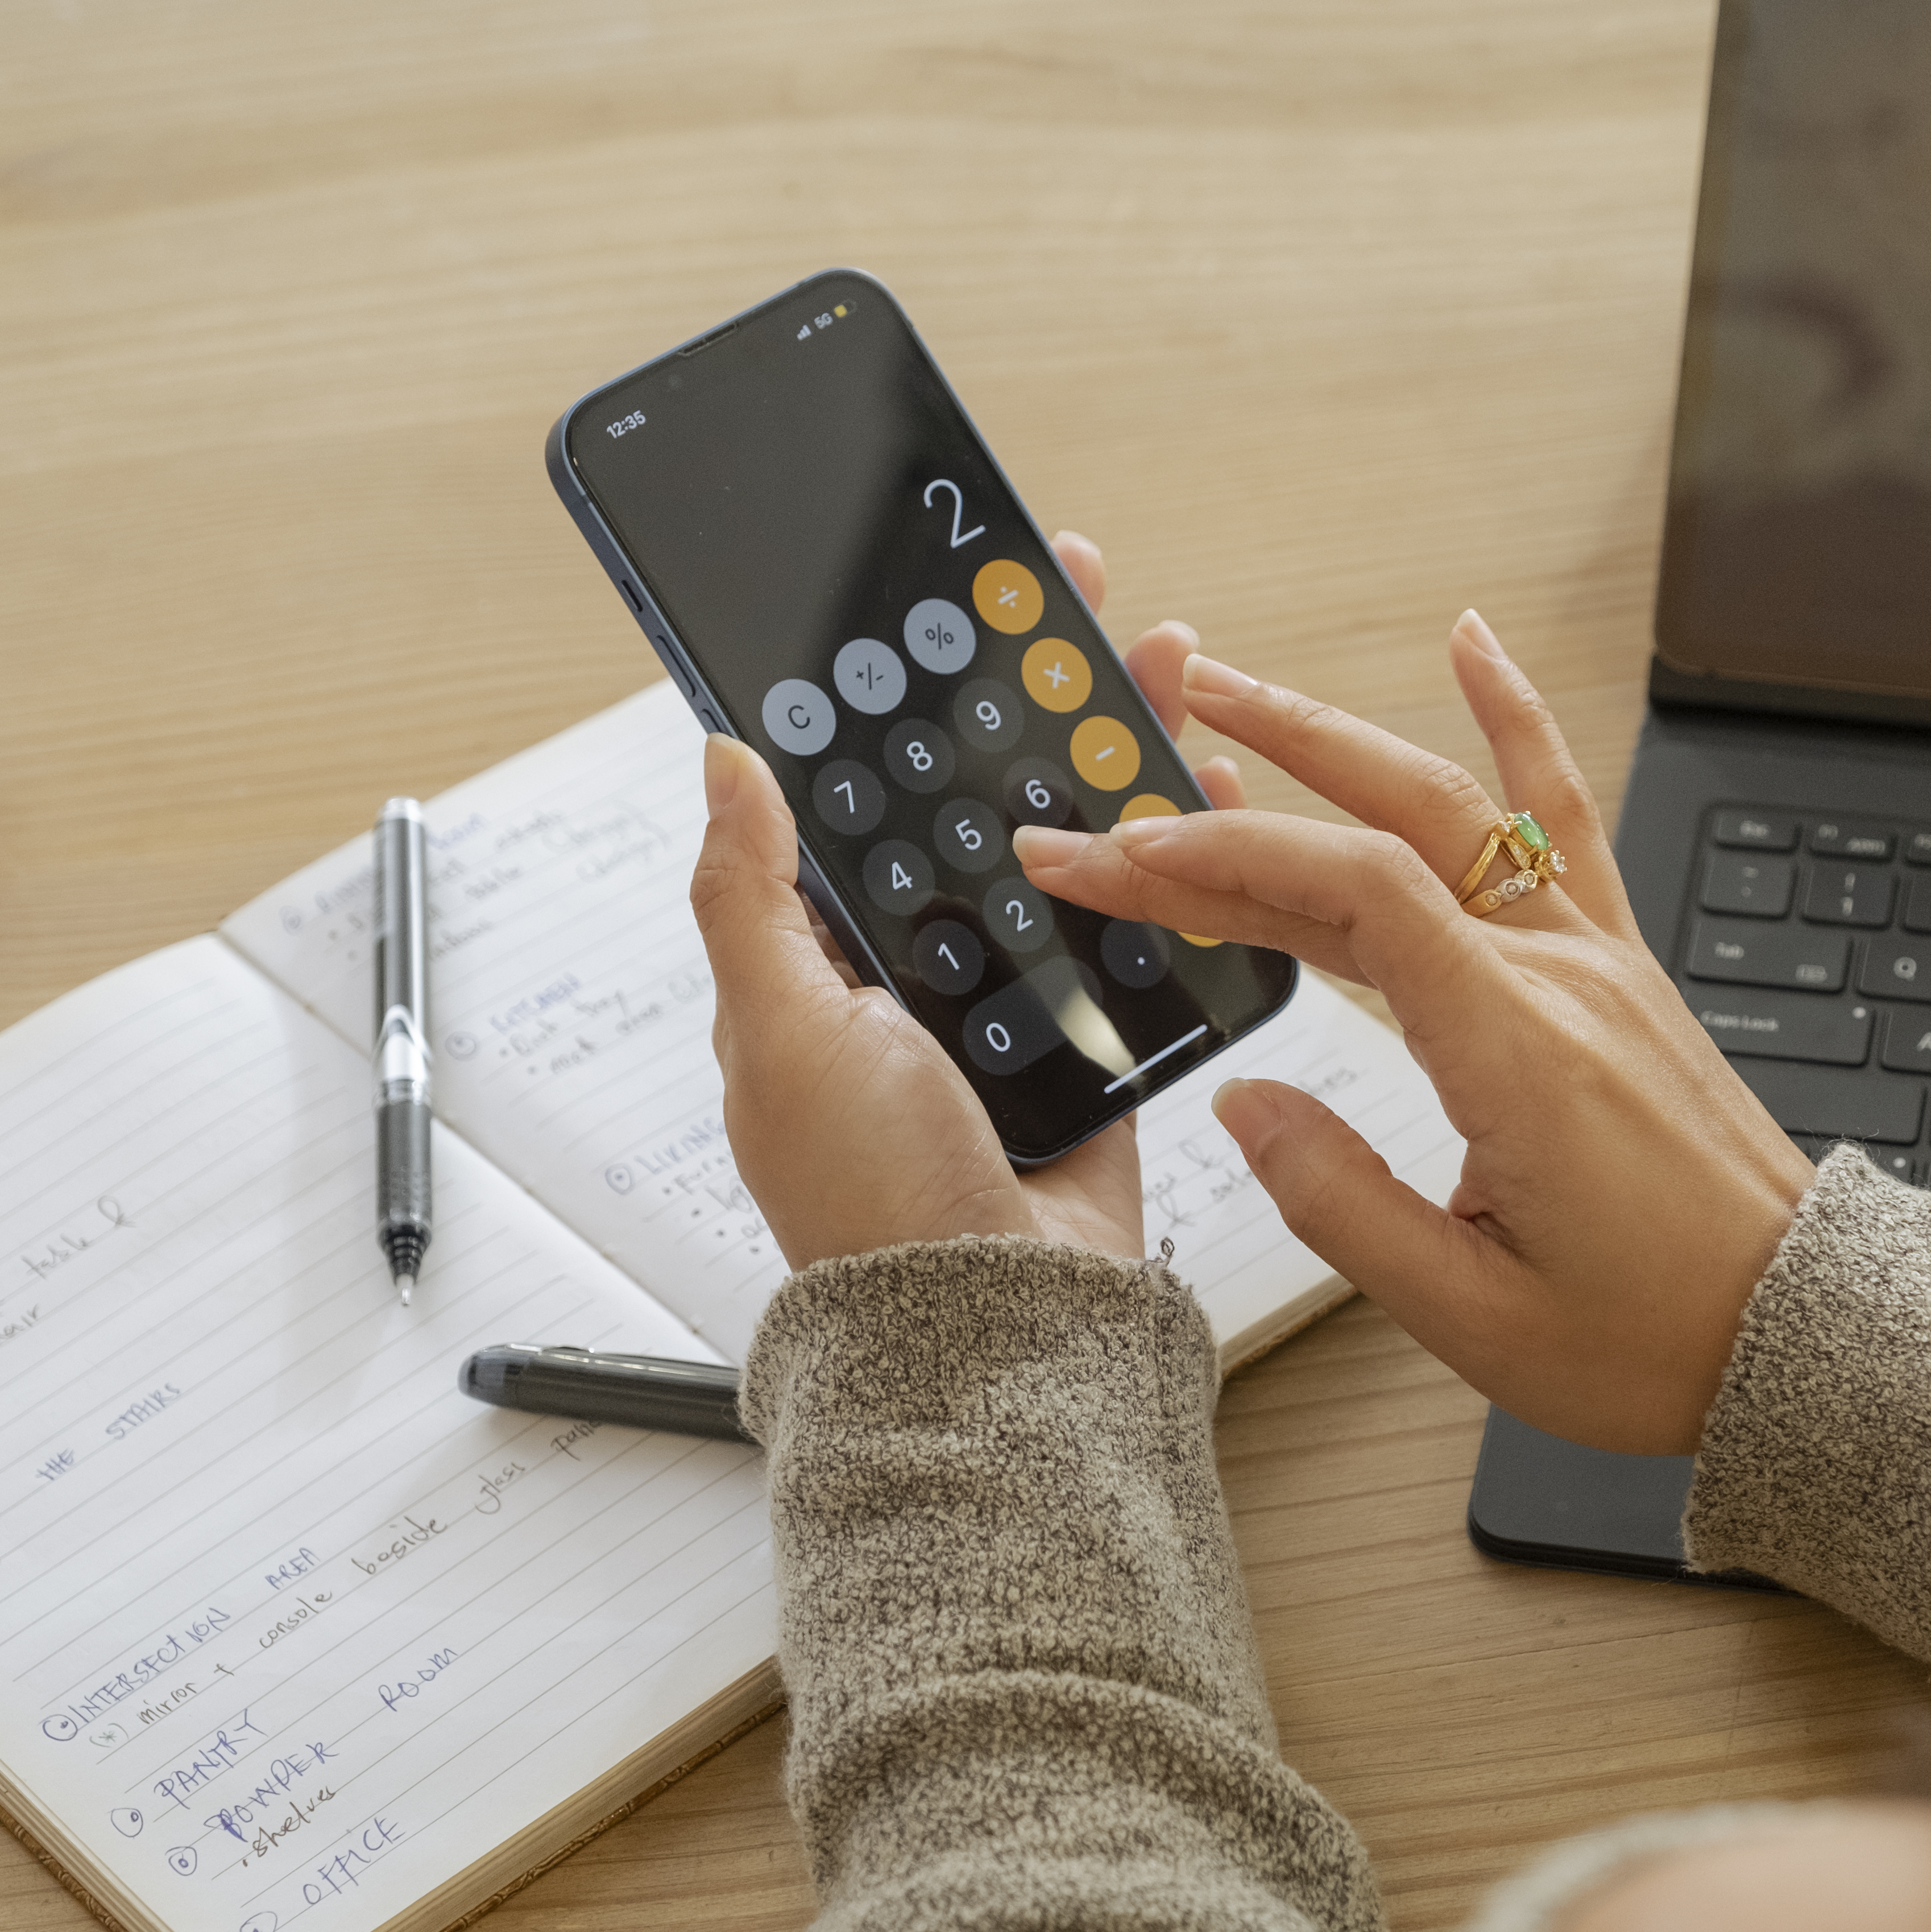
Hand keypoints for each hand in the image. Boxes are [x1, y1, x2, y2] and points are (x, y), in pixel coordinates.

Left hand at [687, 532, 1250, 1269]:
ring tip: (1160, 667)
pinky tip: (1212, 793)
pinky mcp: (1103, 1044)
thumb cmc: (866, 1199)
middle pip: (976, 802)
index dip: (896, 695)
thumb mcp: (777, 1030)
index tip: (936, 605)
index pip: (858, 794)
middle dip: (1025, 699)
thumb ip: (748, 897)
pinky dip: (1182, 863)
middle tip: (1069, 600)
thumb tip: (718, 761)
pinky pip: (1146, 932)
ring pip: (1071, 849)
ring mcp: (1017, 1007)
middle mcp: (919, 974)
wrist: (994, 1331)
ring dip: (1114, 756)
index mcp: (826, 962)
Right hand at [1011, 613, 1817, 1453]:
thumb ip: (1343, 1202)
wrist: (1793, 1332)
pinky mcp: (1613, 969)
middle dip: (1250, 777)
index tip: (1126, 858)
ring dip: (1338, 736)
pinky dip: (1515, 722)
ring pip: (1455, 806)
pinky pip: (1560, 815)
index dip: (1229, 859)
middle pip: (1390, 822)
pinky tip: (1474, 646)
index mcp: (1517, 1051)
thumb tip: (1246, 1102)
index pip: (1357, 893)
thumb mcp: (1474, 1317)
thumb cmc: (1652, 1337)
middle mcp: (1561, 977)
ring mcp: (1594, 959)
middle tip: (1139, 751)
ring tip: (1232, 689)